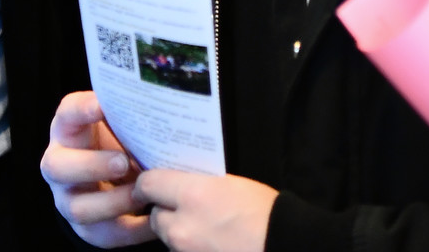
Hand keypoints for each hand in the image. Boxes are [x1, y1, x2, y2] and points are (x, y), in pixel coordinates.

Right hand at [41, 91, 155, 246]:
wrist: (111, 172)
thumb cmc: (118, 139)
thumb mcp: (120, 123)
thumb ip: (130, 115)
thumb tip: (163, 105)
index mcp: (68, 129)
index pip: (67, 113)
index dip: (81, 110)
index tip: (101, 105)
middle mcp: (60, 164)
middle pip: (59, 167)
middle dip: (92, 165)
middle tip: (123, 161)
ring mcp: (68, 198)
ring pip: (79, 208)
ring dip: (113, 202)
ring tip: (142, 193)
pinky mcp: (86, 226)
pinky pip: (104, 233)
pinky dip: (133, 230)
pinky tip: (155, 219)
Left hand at [133, 170, 276, 251]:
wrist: (281, 243)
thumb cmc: (262, 210)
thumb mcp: (228, 183)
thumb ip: (198, 183)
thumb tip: (180, 182)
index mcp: (192, 195)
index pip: (148, 184)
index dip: (148, 183)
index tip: (153, 184)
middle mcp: (181, 226)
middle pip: (156, 215)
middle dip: (165, 210)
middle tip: (184, 205)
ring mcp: (185, 251)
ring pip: (168, 237)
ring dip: (178, 230)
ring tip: (203, 225)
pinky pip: (181, 251)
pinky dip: (189, 245)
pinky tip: (210, 240)